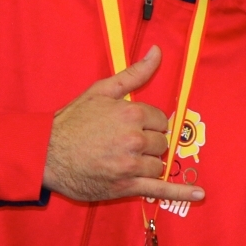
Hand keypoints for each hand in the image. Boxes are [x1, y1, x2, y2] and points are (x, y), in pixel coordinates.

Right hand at [43, 47, 205, 203]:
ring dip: (148, 163)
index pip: (161, 121)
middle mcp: (135, 139)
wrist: (46, 154)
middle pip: (162, 143)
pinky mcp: (126, 186)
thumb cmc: (73, 122)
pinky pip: (160, 189)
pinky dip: (181, 192)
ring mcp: (131, 165)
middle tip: (123, 144)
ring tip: (124, 159)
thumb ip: (134, 73)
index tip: (131, 127)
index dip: (148, 125)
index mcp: (132, 113)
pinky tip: (199, 193)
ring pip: (158, 164)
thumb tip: (158, 51)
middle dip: (148, 144)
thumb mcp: (101, 91)